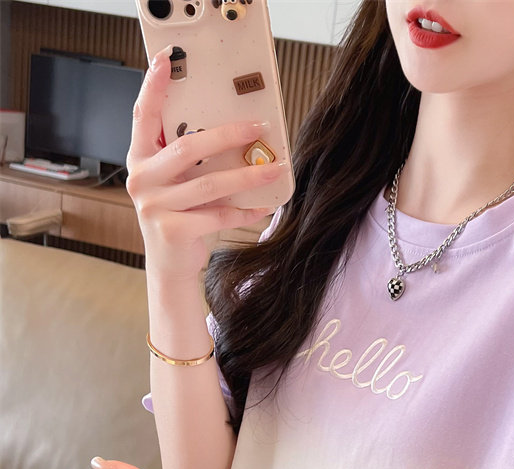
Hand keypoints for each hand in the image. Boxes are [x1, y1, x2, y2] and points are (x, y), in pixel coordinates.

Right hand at [125, 45, 288, 279]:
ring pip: (209, 183)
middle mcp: (141, 179)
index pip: (143, 115)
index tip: (166, 59)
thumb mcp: (177, 184)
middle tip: (259, 126)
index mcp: (140, 160)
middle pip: (188, 147)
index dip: (153, 86)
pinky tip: (265, 205)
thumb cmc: (179, 217)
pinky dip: (245, 210)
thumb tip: (235, 132)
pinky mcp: (172, 230)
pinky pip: (218, 214)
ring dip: (247, 175)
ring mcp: (154, 206)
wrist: (170, 266)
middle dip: (228, 135)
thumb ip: (189, 160)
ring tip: (275, 168)